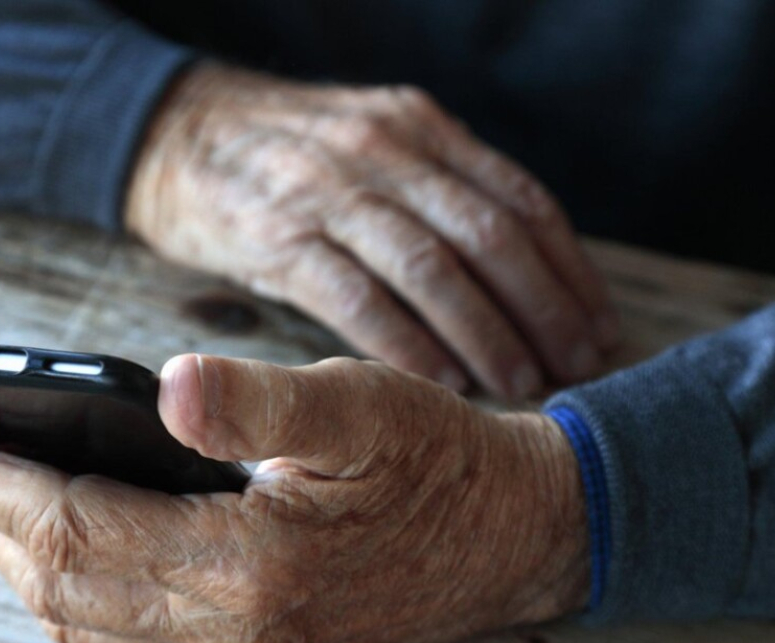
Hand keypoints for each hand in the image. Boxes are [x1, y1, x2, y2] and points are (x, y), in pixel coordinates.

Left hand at [0, 354, 589, 642]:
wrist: (508, 534)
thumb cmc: (435, 460)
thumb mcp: (360, 407)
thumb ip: (263, 402)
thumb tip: (175, 388)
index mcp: (249, 568)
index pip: (74, 528)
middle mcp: (231, 635)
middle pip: (59, 584)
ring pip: (81, 621)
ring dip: (18, 554)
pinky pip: (123, 639)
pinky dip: (71, 589)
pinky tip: (63, 542)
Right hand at [126, 63, 618, 398]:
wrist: (176, 132)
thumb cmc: (286, 153)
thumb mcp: (374, 141)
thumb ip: (437, 189)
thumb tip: (512, 271)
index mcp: (420, 127)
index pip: (521, 199)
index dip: (570, 270)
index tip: (598, 325)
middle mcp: (386, 151)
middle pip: (490, 237)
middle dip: (544, 309)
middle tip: (576, 366)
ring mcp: (330, 193)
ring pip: (433, 270)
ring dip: (487, 334)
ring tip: (521, 383)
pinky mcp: (279, 238)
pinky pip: (358, 300)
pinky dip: (407, 346)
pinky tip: (440, 382)